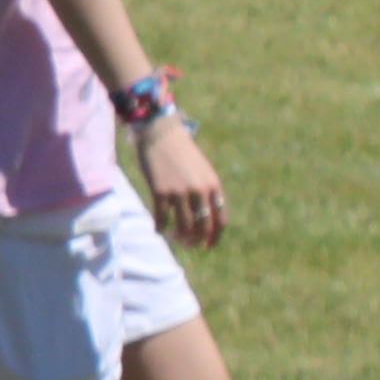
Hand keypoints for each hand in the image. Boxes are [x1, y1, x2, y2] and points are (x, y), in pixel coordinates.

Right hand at [142, 114, 223, 247]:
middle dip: (197, 240)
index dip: (215, 236)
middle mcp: (199, 191)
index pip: (220, 219)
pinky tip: (159, 229)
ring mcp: (180, 192)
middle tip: (189, 245)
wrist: (161, 133)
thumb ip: (205, 189)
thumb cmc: (180, 151)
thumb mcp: (201, 169)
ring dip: (180, 237)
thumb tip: (202, 214)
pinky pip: (163, 218)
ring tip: (175, 240)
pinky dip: (161, 227)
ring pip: (184, 226)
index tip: (208, 245)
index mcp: (213, 185)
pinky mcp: (161, 192)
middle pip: (203, 226)